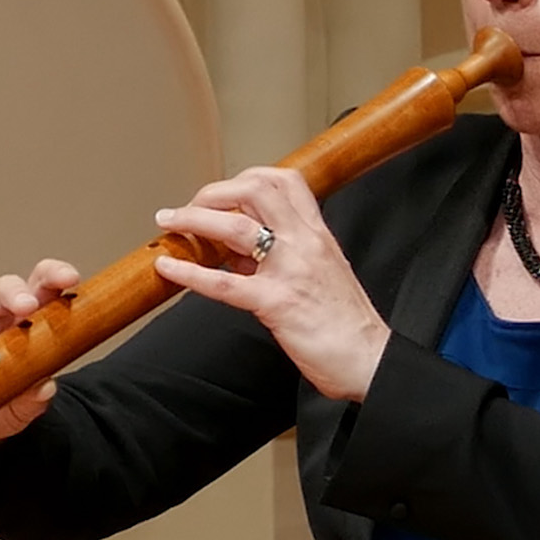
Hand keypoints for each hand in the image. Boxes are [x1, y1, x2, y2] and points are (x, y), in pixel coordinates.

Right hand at [0, 260, 81, 439]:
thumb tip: (45, 387)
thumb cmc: (14, 396)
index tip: (69, 278)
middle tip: (26, 307)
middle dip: (16, 295)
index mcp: (30, 315)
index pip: (43, 284)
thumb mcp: (32, 400)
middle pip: (5, 289)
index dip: (55, 275)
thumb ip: (40, 395)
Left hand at [153, 168, 389, 401]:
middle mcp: (305, 243)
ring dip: (194, 219)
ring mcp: (290, 270)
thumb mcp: (323, 274)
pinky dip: (190, 273)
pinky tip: (169, 268)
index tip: (224, 194)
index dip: (247, 178)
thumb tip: (240, 255)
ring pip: (236, 227)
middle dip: (214, 192)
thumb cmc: (347, 324)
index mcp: (318, 234)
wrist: (370, 360)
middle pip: (256, 189)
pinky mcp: (277, 304)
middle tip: (188, 208)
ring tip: (169, 222)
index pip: (285, 181)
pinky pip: (224, 283)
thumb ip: (285, 257)